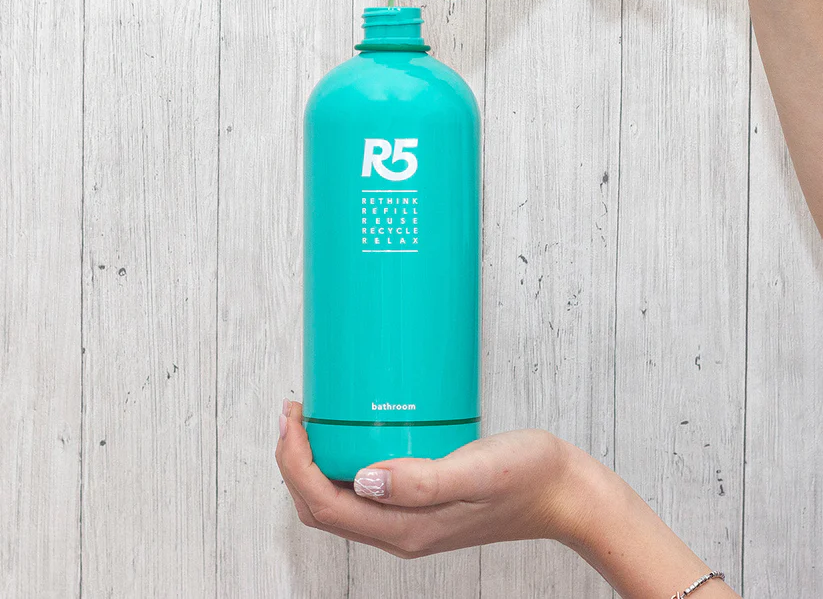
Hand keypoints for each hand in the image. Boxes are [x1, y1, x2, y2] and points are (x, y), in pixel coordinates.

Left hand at [275, 400, 590, 558]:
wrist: (564, 492)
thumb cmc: (526, 479)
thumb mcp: (474, 472)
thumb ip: (421, 480)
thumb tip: (362, 479)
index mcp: (404, 529)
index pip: (324, 506)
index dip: (294, 464)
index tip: (292, 417)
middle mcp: (400, 530)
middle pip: (322, 506)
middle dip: (295, 461)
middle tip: (295, 410)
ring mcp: (410, 518)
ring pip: (339, 499)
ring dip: (315, 461)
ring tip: (314, 417)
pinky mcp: (422, 501)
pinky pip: (364, 488)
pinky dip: (343, 460)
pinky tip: (354, 429)